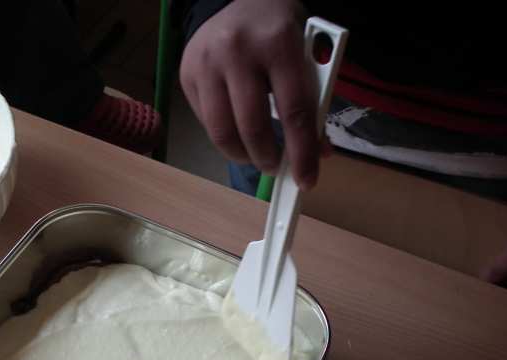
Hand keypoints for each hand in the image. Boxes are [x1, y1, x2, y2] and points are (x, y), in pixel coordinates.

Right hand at [180, 0, 320, 187]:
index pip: (294, 111)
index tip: (306, 180)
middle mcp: (236, 51)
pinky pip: (207, 123)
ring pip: (222, 132)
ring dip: (242, 155)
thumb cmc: (280, 32)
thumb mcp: (307, 56)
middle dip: (267, 159)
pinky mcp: (187, 74)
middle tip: (276, 167)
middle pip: (252, 127)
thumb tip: (318, 153)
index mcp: (278, 43)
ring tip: (256, 156)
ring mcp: (206, 63)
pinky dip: (225, 138)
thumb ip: (314, 100)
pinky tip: (237, 133)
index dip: (301, 152)